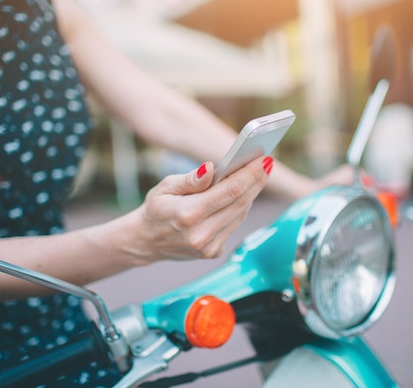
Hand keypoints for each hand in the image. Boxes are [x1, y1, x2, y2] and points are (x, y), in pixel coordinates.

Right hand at [111, 156, 271, 263]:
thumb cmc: (156, 209)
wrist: (145, 241)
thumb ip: (191, 180)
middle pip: (240, 203)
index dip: (250, 174)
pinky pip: (234, 225)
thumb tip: (211, 168)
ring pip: (240, 214)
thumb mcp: (165, 187)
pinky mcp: (213, 252)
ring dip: (251, 193)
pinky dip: (240, 208)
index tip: (264, 159)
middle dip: (256, 181)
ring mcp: (209, 246)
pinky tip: (244, 193)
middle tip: (267, 163)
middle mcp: (201, 234)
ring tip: (258, 174)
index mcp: (188, 214)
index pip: (230, 191)